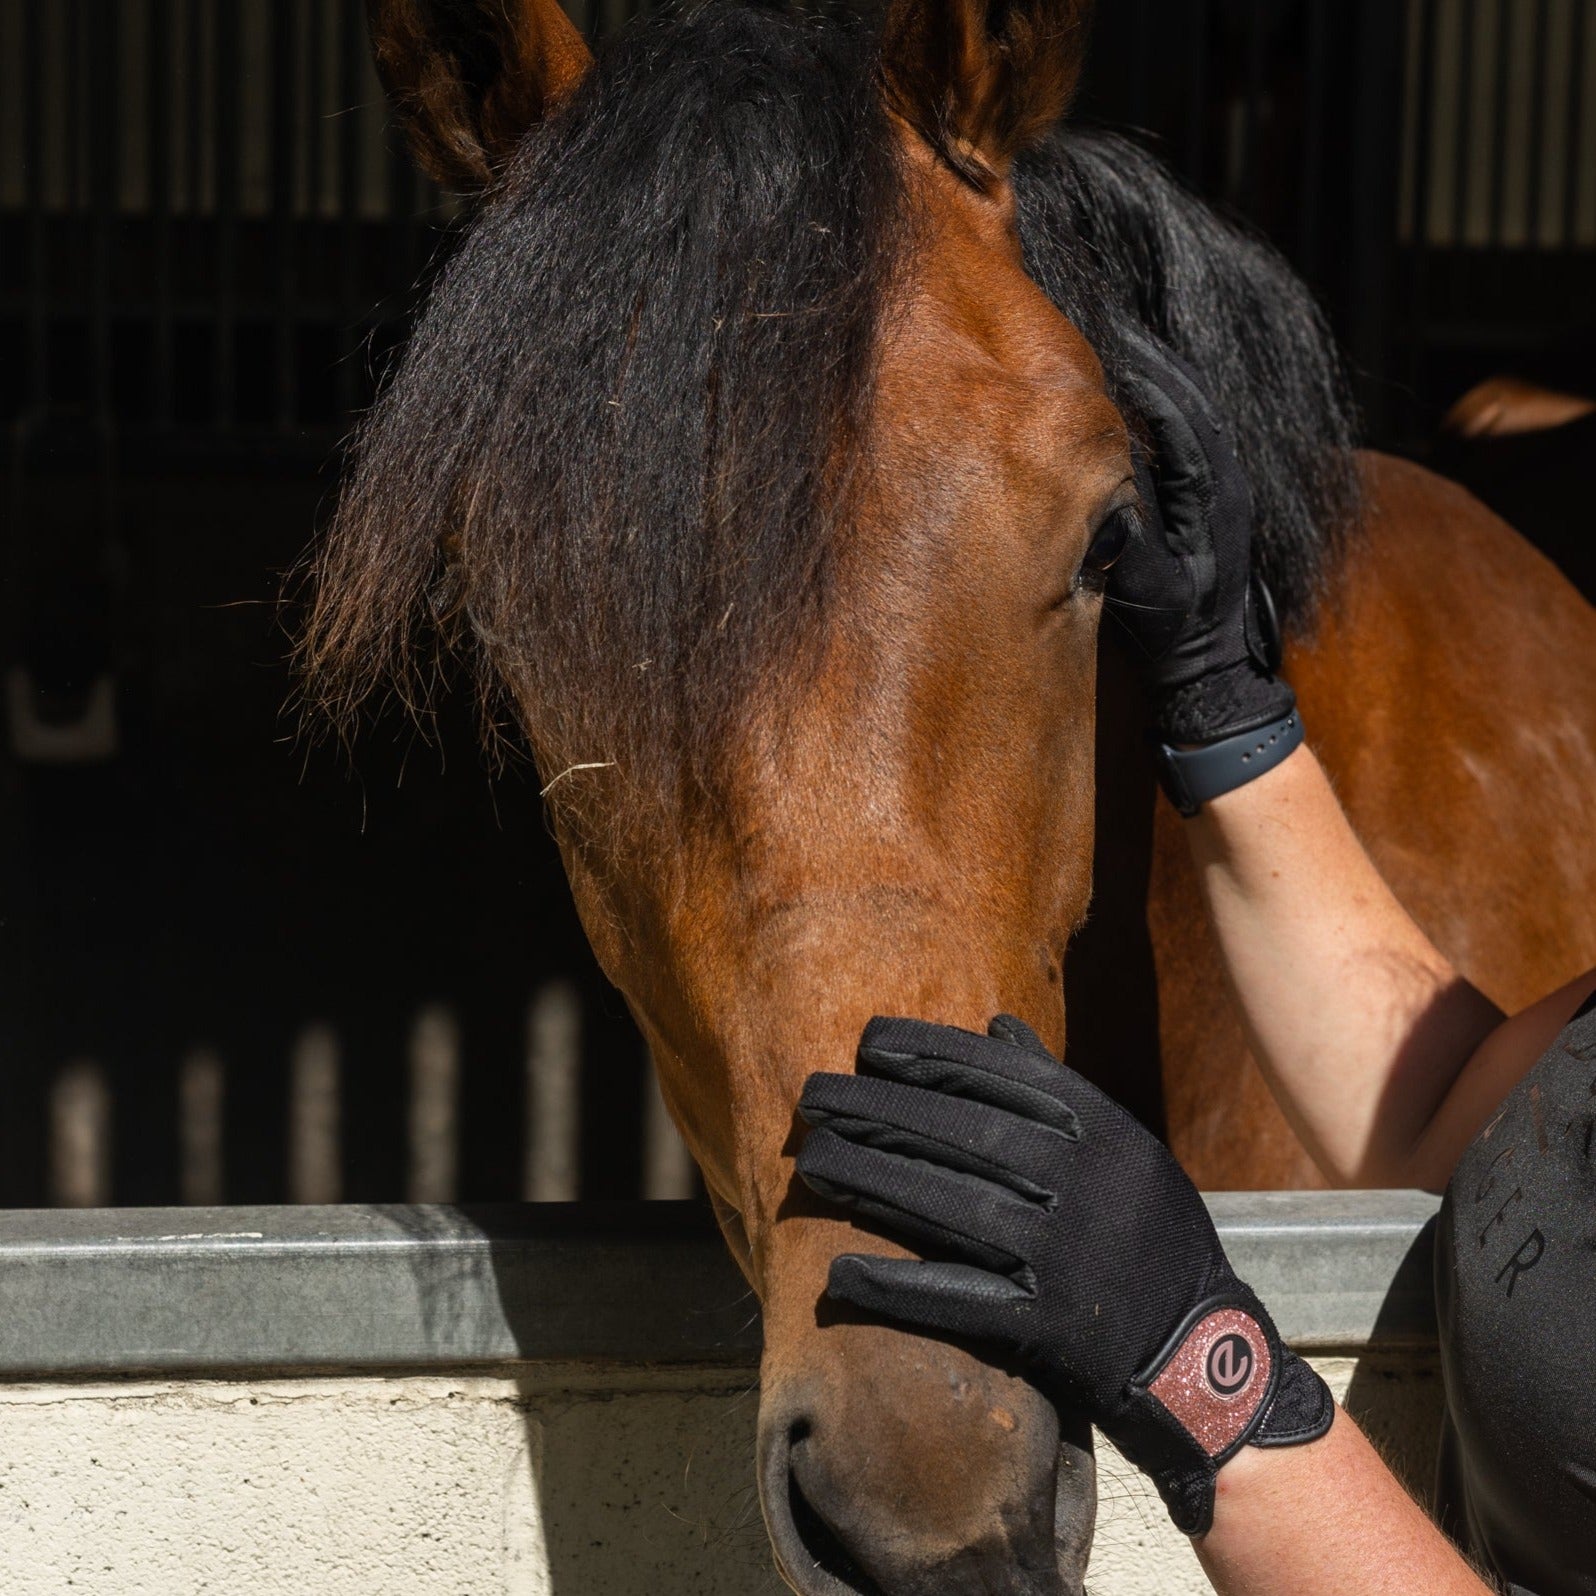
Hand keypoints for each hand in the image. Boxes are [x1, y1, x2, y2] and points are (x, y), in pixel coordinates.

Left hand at [797, 1015, 1331, 1535]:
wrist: (1207, 1357)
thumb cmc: (1150, 1238)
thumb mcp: (1125, 1149)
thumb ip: (1057, 1088)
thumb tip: (997, 1021)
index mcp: (1104, 1132)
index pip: (1004, 1075)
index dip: (930, 1054)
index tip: (867, 1041)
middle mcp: (1087, 1184)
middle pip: (964, 1135)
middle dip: (878, 1110)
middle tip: (811, 1096)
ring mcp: (1067, 1257)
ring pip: (951, 1207)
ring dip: (871, 1181)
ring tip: (810, 1161)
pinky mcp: (1050, 1328)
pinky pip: (960, 1298)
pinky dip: (898, 1287)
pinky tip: (838, 1274)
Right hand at [1108, 334, 1295, 747]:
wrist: (1215, 673)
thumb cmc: (1175, 636)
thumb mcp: (1142, 584)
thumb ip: (1120, 526)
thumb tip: (1090, 470)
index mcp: (1213, 491)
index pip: (1175, 407)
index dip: (1136, 367)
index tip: (1096, 333)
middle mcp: (1228, 477)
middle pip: (1188, 393)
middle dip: (1145, 354)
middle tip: (1100, 319)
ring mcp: (1228, 485)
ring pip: (1193, 408)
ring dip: (1155, 374)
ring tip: (1112, 343)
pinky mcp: (1217, 497)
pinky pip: (1190, 431)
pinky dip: (1162, 403)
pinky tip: (1131, 394)